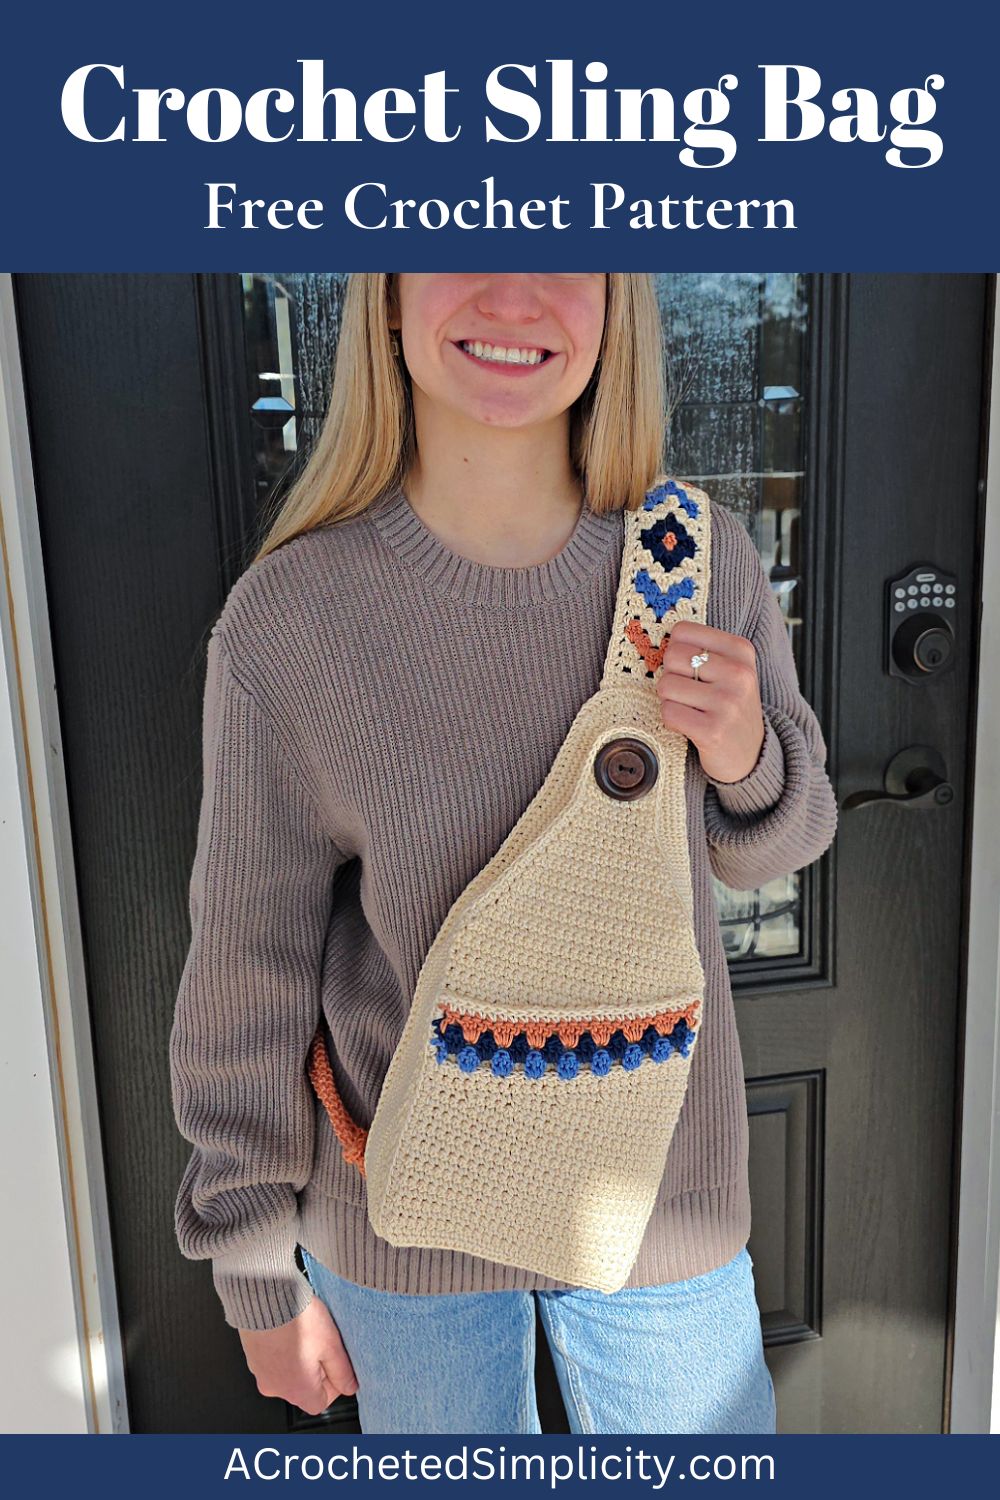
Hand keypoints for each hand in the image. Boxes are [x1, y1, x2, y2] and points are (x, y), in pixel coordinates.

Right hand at [238, 1295, 358, 1414]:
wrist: (265, 1297)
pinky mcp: (252, 1358)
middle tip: (320, 1343)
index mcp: (297, 1390)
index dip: (332, 1383)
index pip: (321, 1403)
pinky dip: (282, 1350)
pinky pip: (272, 1361)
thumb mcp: (331, 1345)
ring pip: (287, 1373)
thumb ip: (343, 1372)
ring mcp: (261, 1373)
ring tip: (304, 1333)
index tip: (334, 1361)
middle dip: (315, 1369)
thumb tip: (350, 1387)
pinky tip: (289, 1330)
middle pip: (303, 1389)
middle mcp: (276, 1388)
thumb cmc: (296, 1319)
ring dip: (298, 1359)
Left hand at [656, 619, 765, 783]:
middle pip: (671, 656)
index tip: (691, 669)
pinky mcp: (712, 730)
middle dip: (672, 676)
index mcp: (741, 650)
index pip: (682, 631)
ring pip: (666, 685)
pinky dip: (671, 720)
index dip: (676, 651)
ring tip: (691, 709)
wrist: (751, 753)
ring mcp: (727, 702)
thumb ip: (700, 649)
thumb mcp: (730, 670)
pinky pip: (668, 712)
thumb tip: (661, 640)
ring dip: (670, 700)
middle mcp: (738, 673)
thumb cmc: (730, 706)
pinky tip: (689, 725)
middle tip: (688, 693)